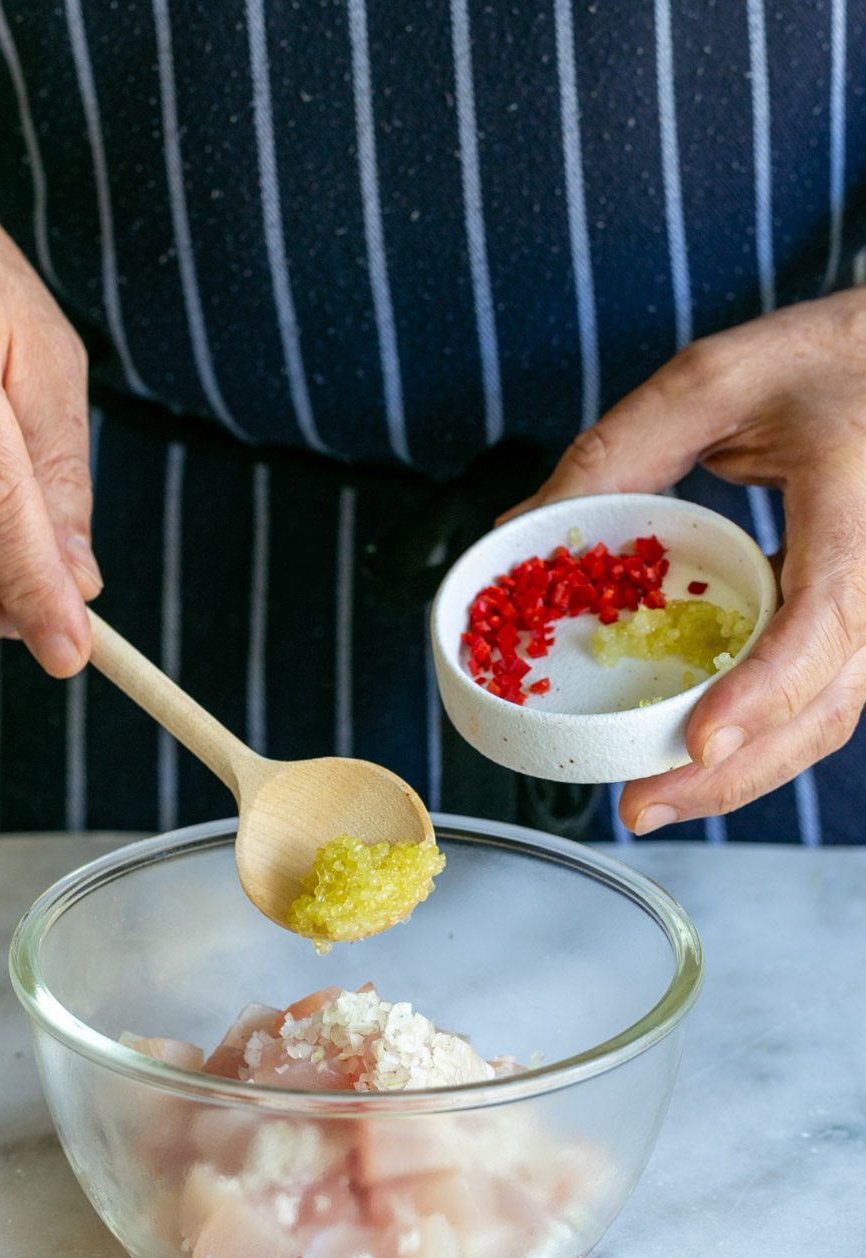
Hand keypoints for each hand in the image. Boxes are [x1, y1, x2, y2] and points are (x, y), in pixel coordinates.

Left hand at [511, 289, 865, 832]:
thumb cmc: (818, 361)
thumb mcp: (711, 381)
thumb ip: (616, 452)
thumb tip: (517, 534)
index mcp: (857, 500)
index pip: (827, 613)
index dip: (765, 688)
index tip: (697, 738)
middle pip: (829, 700)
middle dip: (735, 768)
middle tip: (640, 804)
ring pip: (830, 713)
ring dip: (744, 771)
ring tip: (653, 799)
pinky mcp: (860, 619)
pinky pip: (820, 694)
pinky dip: (759, 736)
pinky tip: (692, 755)